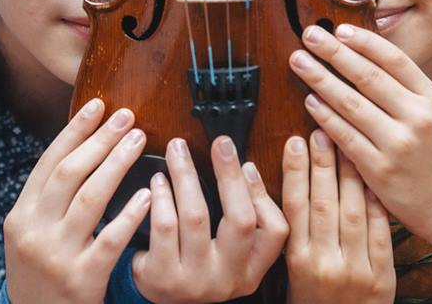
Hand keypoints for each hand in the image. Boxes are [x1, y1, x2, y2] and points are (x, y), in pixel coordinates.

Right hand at [3, 99, 150, 303]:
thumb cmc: (42, 273)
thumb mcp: (31, 234)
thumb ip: (49, 199)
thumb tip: (83, 147)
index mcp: (20, 216)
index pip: (49, 162)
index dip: (74, 131)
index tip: (97, 105)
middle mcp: (33, 232)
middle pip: (70, 173)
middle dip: (100, 140)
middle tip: (127, 117)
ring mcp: (56, 256)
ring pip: (90, 198)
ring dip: (117, 164)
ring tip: (139, 141)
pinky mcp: (81, 280)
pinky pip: (110, 240)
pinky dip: (130, 214)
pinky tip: (147, 194)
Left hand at [131, 136, 288, 302]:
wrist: (156, 298)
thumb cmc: (194, 262)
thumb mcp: (228, 249)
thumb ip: (242, 214)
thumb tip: (244, 168)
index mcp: (250, 270)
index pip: (275, 231)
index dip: (261, 193)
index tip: (245, 161)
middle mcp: (228, 279)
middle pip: (240, 220)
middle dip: (229, 174)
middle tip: (220, 144)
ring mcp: (195, 281)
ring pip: (196, 216)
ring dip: (187, 176)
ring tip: (177, 153)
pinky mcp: (162, 276)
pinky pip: (164, 227)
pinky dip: (162, 196)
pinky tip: (157, 181)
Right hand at [282, 130, 394, 303]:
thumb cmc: (315, 299)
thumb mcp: (293, 270)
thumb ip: (294, 231)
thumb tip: (291, 182)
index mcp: (297, 260)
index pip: (293, 206)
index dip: (294, 172)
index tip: (294, 143)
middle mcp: (323, 262)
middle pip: (322, 203)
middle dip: (321, 164)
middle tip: (321, 133)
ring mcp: (355, 269)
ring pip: (351, 212)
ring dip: (349, 175)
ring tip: (347, 145)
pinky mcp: (381, 277)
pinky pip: (380, 232)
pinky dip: (376, 204)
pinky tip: (372, 180)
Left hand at [289, 24, 431, 242]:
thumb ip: (402, 89)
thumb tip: (359, 55)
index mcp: (431, 99)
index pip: (394, 60)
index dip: (364, 42)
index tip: (339, 29)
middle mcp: (417, 117)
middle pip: (368, 76)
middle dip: (334, 52)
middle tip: (310, 35)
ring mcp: (398, 144)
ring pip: (351, 103)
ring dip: (320, 79)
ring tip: (299, 61)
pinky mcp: (379, 169)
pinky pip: (344, 135)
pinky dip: (324, 115)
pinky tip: (309, 100)